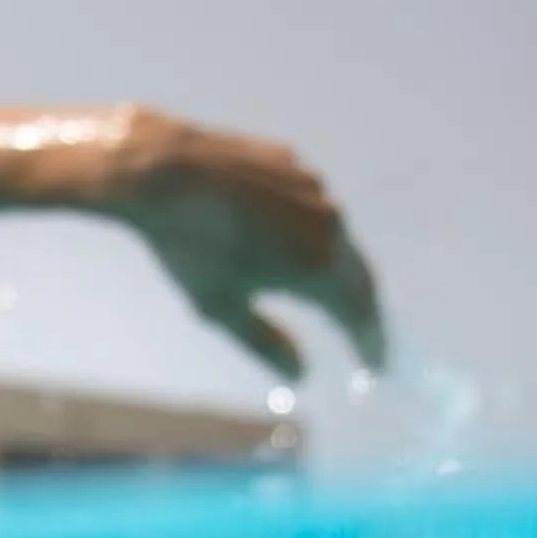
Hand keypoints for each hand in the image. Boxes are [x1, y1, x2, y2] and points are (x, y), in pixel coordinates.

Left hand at [104, 109, 386, 383]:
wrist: (161, 170)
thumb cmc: (188, 246)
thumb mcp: (220, 306)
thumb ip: (264, 342)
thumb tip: (300, 374)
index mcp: (318, 265)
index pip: (359, 312)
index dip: (369, 341)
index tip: (374, 366)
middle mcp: (329, 224)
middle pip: (357, 275)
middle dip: (361, 309)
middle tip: (363, 337)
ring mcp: (313, 188)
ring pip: (336, 237)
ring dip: (337, 270)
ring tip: (331, 297)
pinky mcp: (291, 163)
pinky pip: (311, 207)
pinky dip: (311, 234)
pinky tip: (291, 247)